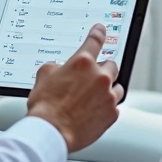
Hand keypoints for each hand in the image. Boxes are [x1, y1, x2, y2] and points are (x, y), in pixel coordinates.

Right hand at [25, 23, 123, 152]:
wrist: (51, 132)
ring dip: (109, 87)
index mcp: (82, 62)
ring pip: (118, 86)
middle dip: (103, 68)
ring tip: (96, 95)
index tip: (101, 29)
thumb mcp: (43, 76)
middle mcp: (99, 76)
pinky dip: (106, 107)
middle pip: (111, 64)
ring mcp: (108, 96)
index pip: (95, 40)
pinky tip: (94, 111)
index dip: (99, 32)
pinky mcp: (112, 114)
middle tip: (92, 76)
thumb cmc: (46, 106)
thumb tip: (59, 69)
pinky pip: (114, 106)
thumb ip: (56, 67)